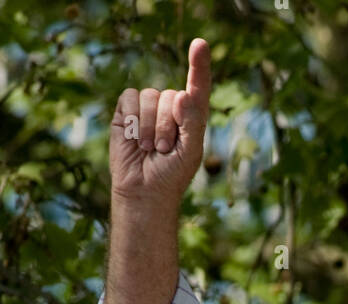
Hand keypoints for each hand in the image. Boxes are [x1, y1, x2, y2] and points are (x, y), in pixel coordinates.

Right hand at [109, 37, 210, 205]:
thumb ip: (193, 122)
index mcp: (192, 116)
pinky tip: (133, 138)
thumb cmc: (172, 175)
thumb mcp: (191, 151)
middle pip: (172, 94)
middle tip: (164, 149)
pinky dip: (132, 118)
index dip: (199, 65)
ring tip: (149, 148)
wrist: (144, 192)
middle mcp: (171, 107)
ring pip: (150, 96)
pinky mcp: (126, 111)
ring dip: (150, 125)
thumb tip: (182, 94)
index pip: (198, 86)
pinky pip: (130, 98)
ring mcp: (148, 108)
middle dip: (168, 124)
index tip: (199, 45)